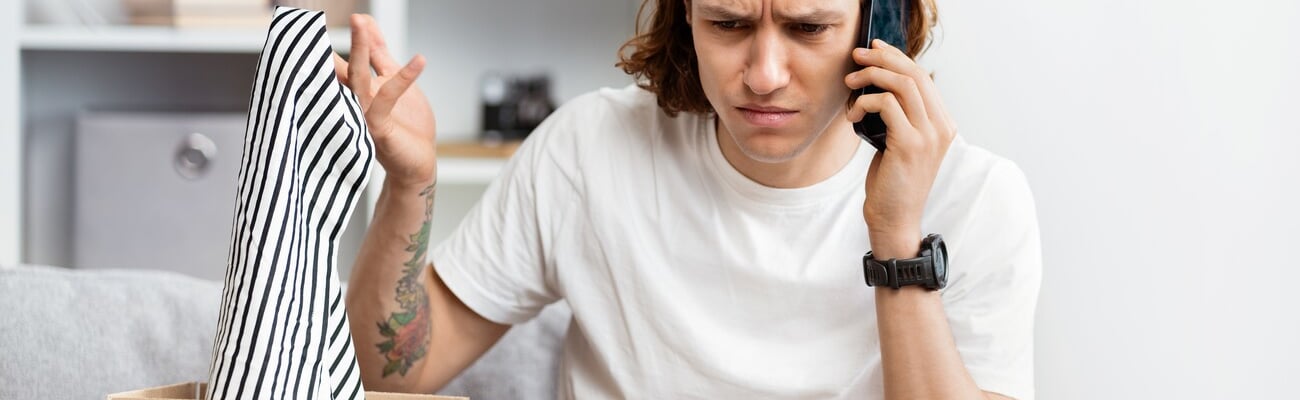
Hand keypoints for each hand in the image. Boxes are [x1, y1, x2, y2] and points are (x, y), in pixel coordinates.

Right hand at [333, 14, 436, 189]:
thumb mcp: (395, 82)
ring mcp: (364, 113)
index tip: (357, 15)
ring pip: (357, 77)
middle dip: (347, 40)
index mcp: (362, 88)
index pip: (353, 57)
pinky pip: (385, 98)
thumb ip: (380, 57)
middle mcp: (358, 99)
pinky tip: (420, 60)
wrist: (416, 165)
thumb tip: (368, 26)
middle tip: (352, 16)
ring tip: (361, 23)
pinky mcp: (377, 127)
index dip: (356, 36)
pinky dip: (403, 78)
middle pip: (346, 64)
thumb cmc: (406, 128)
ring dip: (359, 49)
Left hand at [844, 39, 957, 250]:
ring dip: (871, 77)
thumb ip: (899, 116)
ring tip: (850, 83)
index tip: (873, 49)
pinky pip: (886, 104)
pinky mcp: (910, 144)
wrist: (895, 219)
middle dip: (882, 59)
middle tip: (857, 56)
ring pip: (901, 84)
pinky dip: (865, 102)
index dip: (897, 57)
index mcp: (942, 124)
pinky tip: (853, 114)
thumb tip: (878, 86)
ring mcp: (929, 135)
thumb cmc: (892, 182)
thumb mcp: (899, 143)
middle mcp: (941, 126)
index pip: (922, 76)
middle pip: (914, 74)